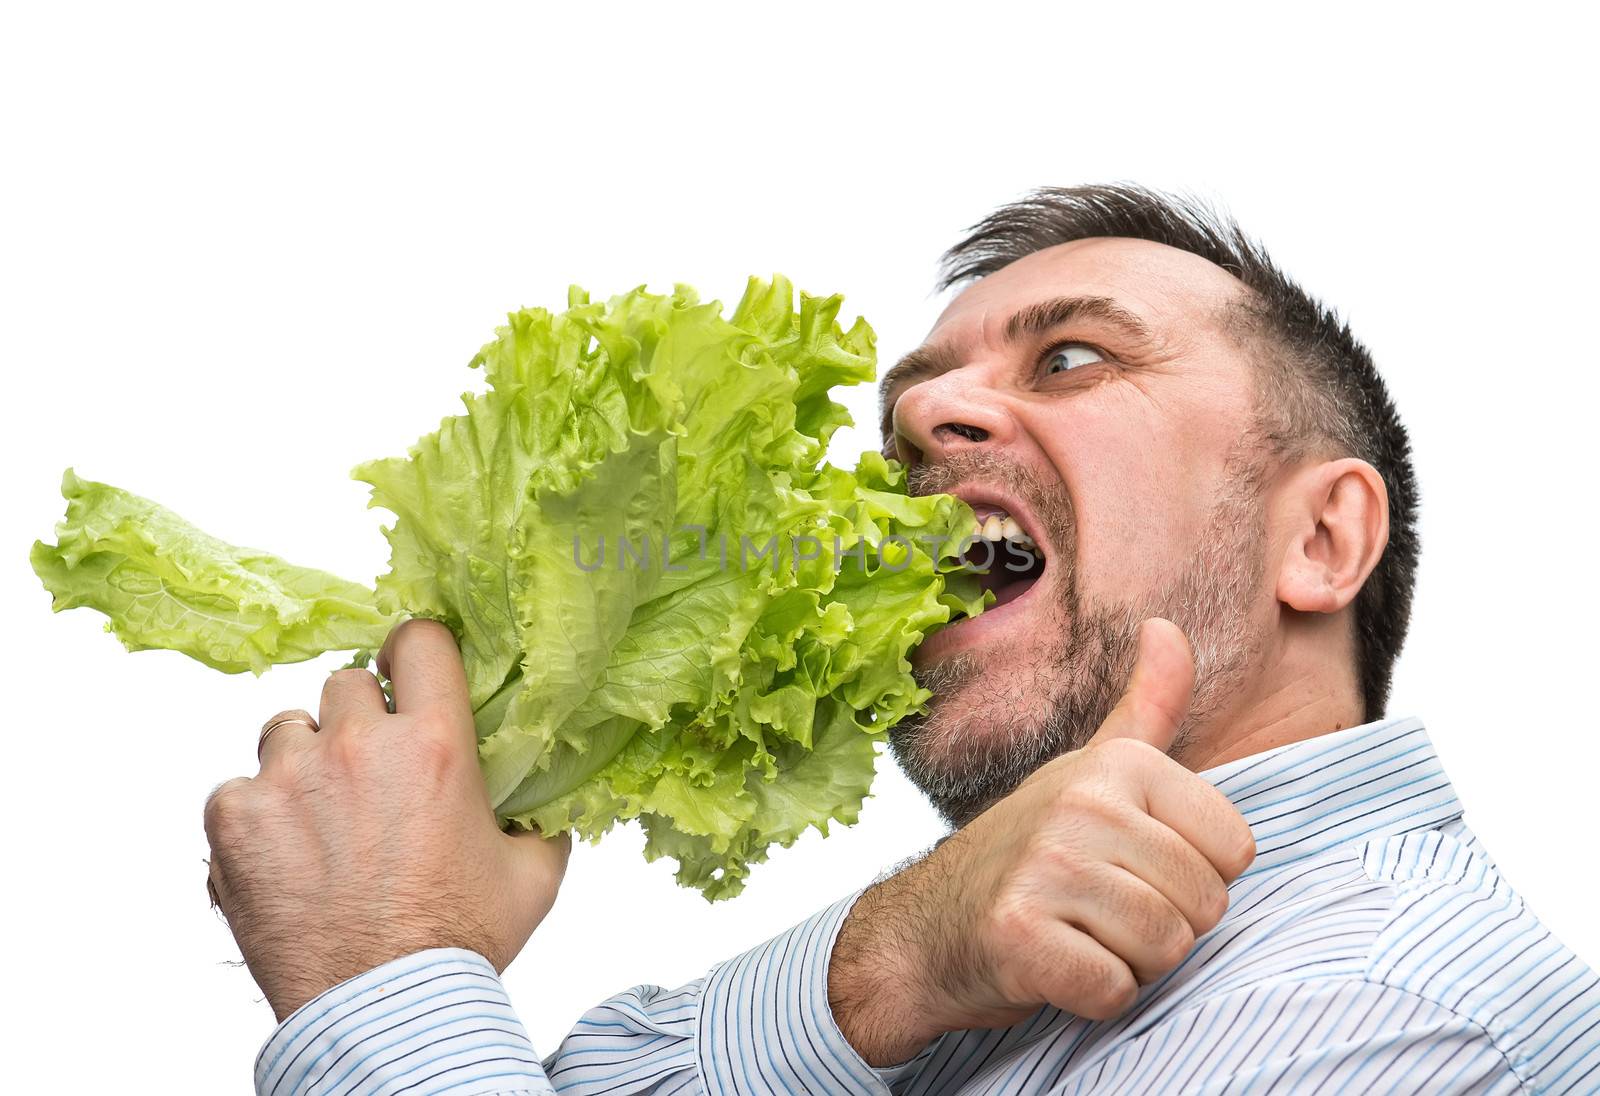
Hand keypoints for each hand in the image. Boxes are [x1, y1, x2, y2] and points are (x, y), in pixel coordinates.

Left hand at [203, 619, 570, 1020]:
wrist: (381, 1011)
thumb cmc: (456, 945)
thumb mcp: (533, 875)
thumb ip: (540, 821)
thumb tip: (542, 801)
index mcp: (436, 745)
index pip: (419, 639)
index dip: (414, 651)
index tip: (407, 674)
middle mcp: (357, 746)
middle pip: (345, 683)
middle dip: (358, 718)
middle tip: (367, 769)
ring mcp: (286, 779)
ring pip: (284, 729)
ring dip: (302, 760)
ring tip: (319, 816)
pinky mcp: (233, 819)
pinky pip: (235, 790)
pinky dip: (255, 817)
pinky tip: (283, 856)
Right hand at [828, 618, 1255, 1065]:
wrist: (924, 927)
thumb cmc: (1024, 852)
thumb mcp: (1089, 768)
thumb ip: (1146, 705)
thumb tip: (1166, 626)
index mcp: (1117, 764)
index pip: (1233, 850)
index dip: (1192, 877)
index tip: (1133, 869)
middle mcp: (1082, 803)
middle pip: (1203, 905)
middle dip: (1163, 927)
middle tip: (1101, 911)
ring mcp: (1047, 867)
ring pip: (1165, 950)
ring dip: (1129, 963)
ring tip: (1079, 935)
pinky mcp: (1020, 934)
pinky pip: (1114, 991)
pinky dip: (1093, 996)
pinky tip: (1055, 967)